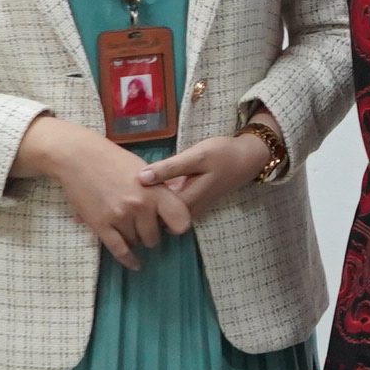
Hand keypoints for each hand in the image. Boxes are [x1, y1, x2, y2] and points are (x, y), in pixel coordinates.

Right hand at [21, 114, 190, 269]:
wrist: (78, 157)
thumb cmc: (113, 160)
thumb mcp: (144, 170)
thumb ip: (159, 191)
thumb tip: (172, 211)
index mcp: (154, 190)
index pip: (180, 219)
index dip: (178, 226)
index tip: (172, 227)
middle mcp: (140, 206)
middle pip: (154, 237)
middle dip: (150, 234)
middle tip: (143, 226)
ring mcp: (120, 217)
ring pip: (136, 243)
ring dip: (135, 240)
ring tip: (130, 229)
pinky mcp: (101, 225)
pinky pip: (119, 251)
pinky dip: (129, 260)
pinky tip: (135, 263)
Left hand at [137, 129, 279, 224]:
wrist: (247, 158)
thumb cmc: (222, 155)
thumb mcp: (195, 156)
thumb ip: (168, 168)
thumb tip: (140, 178)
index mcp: (186, 202)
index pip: (151, 211)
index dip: (134, 200)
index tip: (121, 186)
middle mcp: (188, 211)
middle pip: (155, 215)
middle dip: (139, 203)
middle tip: (123, 186)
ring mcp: (191, 209)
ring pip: (162, 212)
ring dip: (148, 201)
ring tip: (133, 184)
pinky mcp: (192, 203)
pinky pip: (169, 206)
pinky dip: (159, 197)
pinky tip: (151, 182)